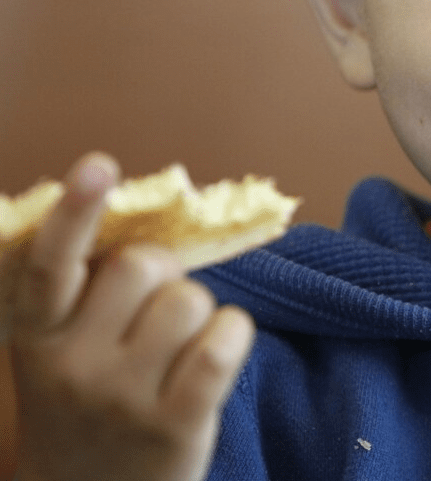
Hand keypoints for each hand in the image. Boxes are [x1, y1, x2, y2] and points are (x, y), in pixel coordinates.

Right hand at [9, 153, 253, 480]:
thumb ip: (87, 298)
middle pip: (141, 265)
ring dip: (199, 311)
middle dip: (161, 272)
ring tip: (179, 346)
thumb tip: (149, 229)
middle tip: (154, 308)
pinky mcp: (176, 423)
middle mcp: (73, 365)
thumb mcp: (61, 355)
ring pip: (189, 300)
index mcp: (38, 337)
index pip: (51, 265)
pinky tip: (220, 349)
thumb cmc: (87, 410)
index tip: (98, 165)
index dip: (74, 211)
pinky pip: (223, 342)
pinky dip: (233, 333)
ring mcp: (123, 397)